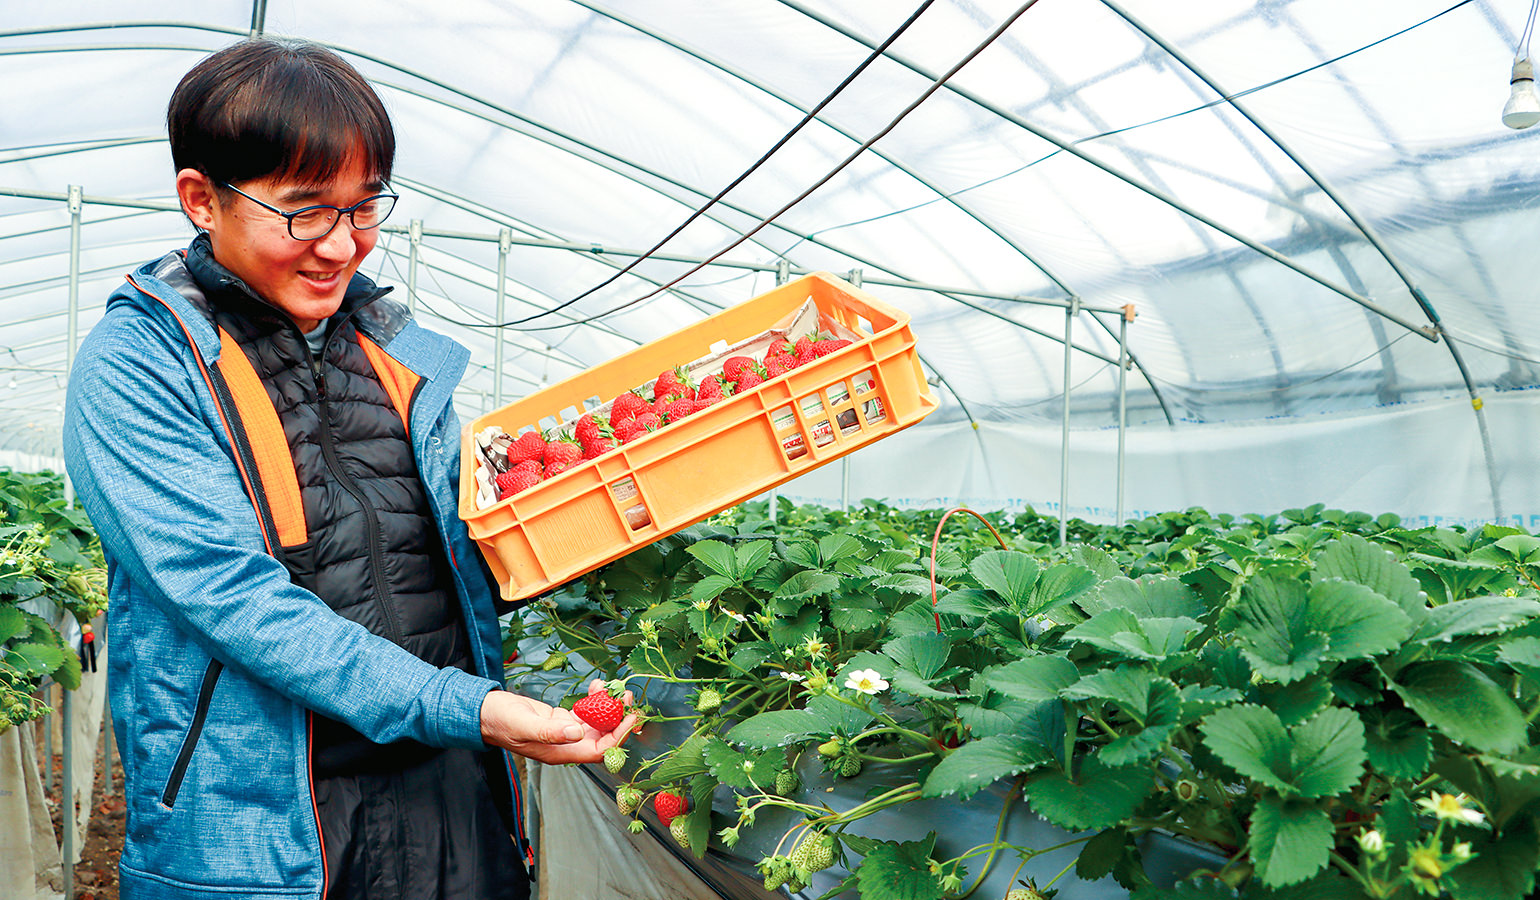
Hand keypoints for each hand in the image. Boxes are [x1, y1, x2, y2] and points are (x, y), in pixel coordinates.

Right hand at [480, 680, 636, 764]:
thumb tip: (577, 732)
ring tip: (616, 688)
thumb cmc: (500, 721)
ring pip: (596, 723)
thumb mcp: (524, 725)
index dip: (618, 736)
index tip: (630, 717)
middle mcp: (566, 745)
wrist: (485, 712)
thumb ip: (550, 732)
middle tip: (627, 697)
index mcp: (560, 753)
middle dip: (618, 719)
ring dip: (609, 707)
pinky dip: (594, 700)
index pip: (599, 751)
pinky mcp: (561, 720)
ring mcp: (564, 733)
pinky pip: (585, 712)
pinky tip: (597, 686)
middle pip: (603, 737)